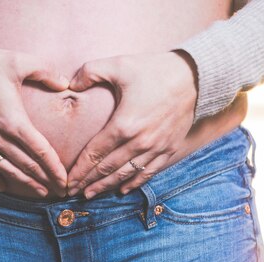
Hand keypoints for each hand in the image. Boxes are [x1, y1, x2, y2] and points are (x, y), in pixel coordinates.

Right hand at [0, 44, 69, 196]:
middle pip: (28, 166)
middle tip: (60, 191)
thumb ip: (45, 71)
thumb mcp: (17, 61)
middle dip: (46, 180)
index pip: (41, 151)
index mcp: (13, 121)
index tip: (65, 180)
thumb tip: (65, 84)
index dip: (55, 168)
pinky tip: (4, 187)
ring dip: (26, 184)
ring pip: (8, 170)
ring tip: (40, 192)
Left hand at [66, 50, 197, 198]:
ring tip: (91, 194)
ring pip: (126, 174)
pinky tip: (122, 189)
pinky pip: (149, 172)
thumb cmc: (154, 70)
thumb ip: (89, 72)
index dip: (79, 170)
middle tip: (73, 192)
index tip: (67, 181)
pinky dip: (133, 182)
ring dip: (106, 186)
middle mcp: (139, 142)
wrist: (195, 77)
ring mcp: (156, 148)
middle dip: (88, 182)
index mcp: (124, 124)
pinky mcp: (169, 149)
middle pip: (107, 169)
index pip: (95, 154)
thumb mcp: (119, 64)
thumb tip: (69, 84)